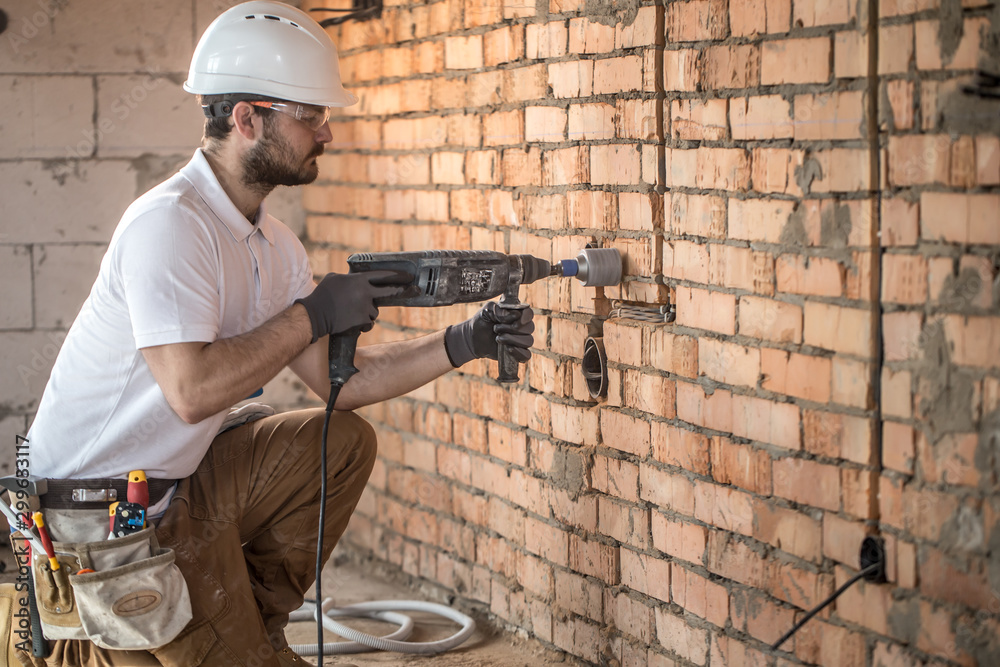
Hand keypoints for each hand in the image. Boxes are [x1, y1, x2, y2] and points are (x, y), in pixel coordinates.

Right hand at [295, 270, 410, 341]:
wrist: (315, 315)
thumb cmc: (323, 295)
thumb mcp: (334, 278)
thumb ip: (349, 278)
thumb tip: (354, 279)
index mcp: (358, 280)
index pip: (382, 275)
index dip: (396, 275)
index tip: (407, 276)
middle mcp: (365, 293)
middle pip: (389, 292)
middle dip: (399, 291)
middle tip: (408, 290)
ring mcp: (364, 307)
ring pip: (375, 311)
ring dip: (368, 313)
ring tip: (353, 313)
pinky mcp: (362, 321)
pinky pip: (369, 323)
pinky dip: (363, 324)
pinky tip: (352, 322)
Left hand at [444, 302, 534, 367]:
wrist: (473, 338)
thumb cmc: (482, 321)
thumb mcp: (487, 311)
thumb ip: (500, 310)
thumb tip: (516, 315)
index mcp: (517, 313)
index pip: (529, 313)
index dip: (525, 317)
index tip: (516, 321)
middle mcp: (522, 327)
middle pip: (530, 328)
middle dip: (512, 329)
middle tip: (496, 329)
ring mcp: (521, 340)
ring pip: (528, 341)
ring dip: (512, 340)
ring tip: (498, 338)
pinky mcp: (517, 353)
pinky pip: (527, 355)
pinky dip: (519, 353)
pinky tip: (508, 349)